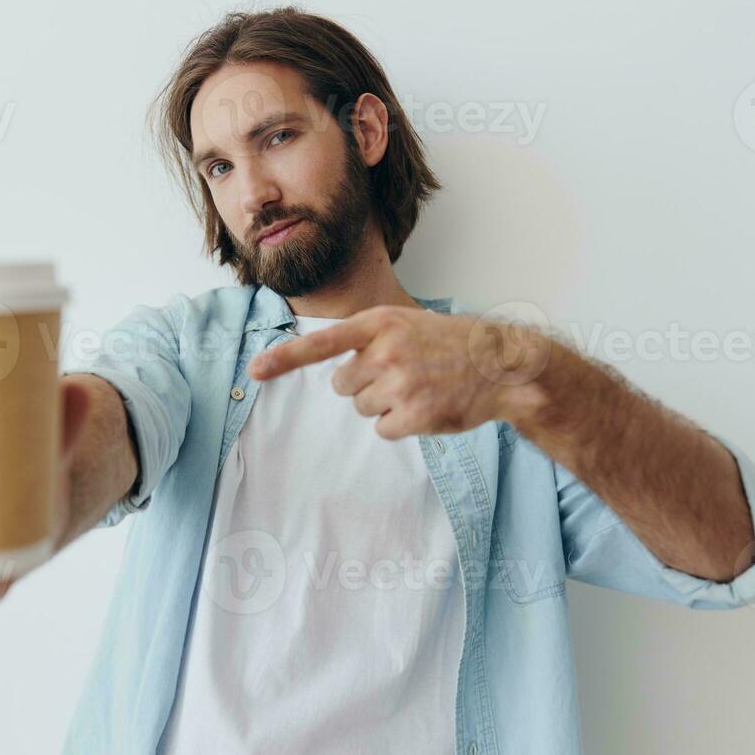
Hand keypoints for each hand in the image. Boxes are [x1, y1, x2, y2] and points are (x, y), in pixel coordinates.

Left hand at [247, 305, 552, 439]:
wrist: (501, 365)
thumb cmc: (452, 345)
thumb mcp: (409, 325)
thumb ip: (371, 340)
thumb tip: (337, 373)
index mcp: (379, 325)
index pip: (321, 343)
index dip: (284, 359)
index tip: (253, 371)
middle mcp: (385, 351)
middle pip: (342, 386)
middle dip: (364, 386)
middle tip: (402, 376)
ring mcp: (399, 383)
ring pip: (363, 408)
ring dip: (386, 405)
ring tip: (420, 388)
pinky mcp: (414, 414)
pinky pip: (385, 429)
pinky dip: (402, 424)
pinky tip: (428, 407)